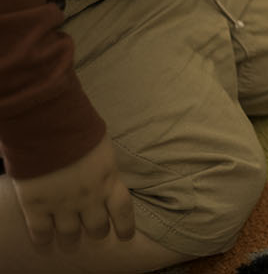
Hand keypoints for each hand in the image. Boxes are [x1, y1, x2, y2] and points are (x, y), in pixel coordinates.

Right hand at [9, 137, 134, 248]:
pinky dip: (43, 240)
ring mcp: (62, 204)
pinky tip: (44, 242)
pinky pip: (41, 232)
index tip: (125, 236)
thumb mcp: (103, 147)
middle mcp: (89, 198)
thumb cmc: (80, 129)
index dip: (125, 227)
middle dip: (97, 232)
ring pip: (70, 233)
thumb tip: (106, 170)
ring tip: (70, 241)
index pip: (123, 211)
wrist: (51, 128)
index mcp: (109, 181)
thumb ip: (104, 166)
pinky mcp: (37, 206)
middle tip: (95, 232)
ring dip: (71, 239)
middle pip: (97, 227)